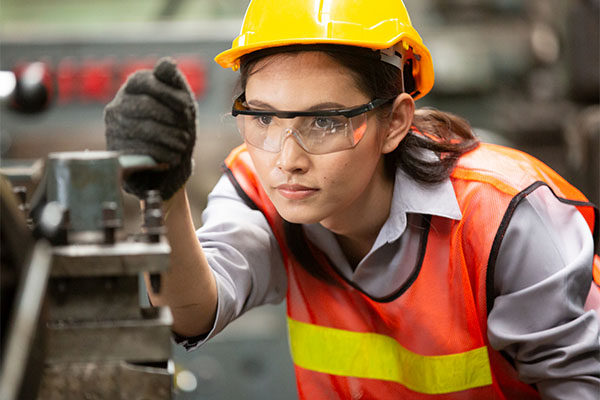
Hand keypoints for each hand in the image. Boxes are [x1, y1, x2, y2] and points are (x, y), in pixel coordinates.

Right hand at [104, 57, 195, 199]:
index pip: (145, 82)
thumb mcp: (180, 101)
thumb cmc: (174, 125)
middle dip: (172, 119)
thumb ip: (174, 81)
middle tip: (186, 132)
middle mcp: (117, 104)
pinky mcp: (115, 150)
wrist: (167, 162)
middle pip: (146, 106)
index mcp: (133, 86)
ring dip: (170, 138)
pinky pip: (139, 149)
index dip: (168, 94)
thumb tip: (168, 62)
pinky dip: (162, 153)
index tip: (187, 107)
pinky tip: (174, 156)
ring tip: (182, 144)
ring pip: (144, 129)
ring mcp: (113, 127)